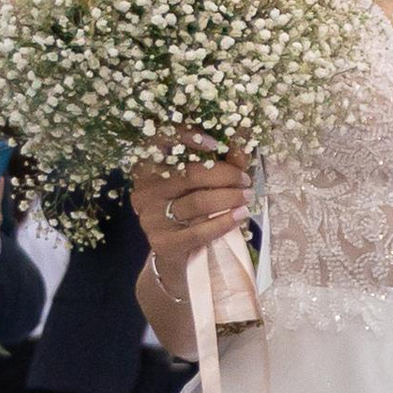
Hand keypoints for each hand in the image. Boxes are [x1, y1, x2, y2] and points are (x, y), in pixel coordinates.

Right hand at [131, 154, 253, 286]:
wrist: (176, 255)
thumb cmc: (189, 212)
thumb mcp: (201, 184)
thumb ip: (219, 163)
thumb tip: (239, 146)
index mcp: (148, 167)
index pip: (162, 142)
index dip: (189, 137)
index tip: (218, 145)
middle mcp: (145, 190)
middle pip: (190, 174)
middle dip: (225, 175)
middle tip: (245, 180)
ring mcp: (151, 216)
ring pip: (197, 201)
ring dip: (229, 198)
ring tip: (247, 197)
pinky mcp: (162, 241)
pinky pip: (199, 230)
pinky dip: (224, 222)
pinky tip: (240, 216)